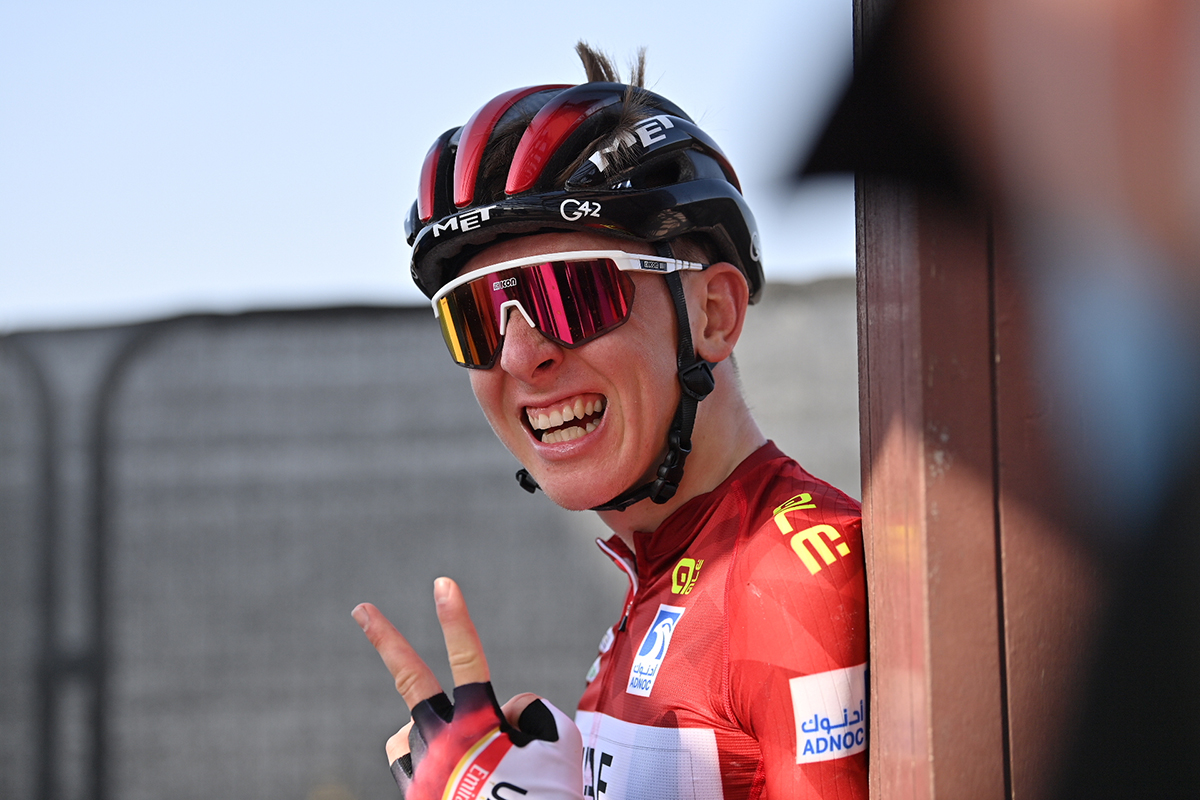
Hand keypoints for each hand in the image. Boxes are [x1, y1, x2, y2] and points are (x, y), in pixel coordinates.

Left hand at [352, 578, 583, 799]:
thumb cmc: (546, 796)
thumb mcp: (555, 745)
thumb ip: (529, 711)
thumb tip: (505, 707)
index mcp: (478, 723)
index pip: (467, 657)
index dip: (455, 618)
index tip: (442, 583)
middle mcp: (441, 740)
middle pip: (411, 679)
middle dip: (386, 640)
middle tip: (361, 609)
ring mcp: (421, 769)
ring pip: (410, 734)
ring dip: (428, 733)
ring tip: (456, 758)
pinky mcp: (411, 796)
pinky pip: (408, 766)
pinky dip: (424, 764)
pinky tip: (447, 778)